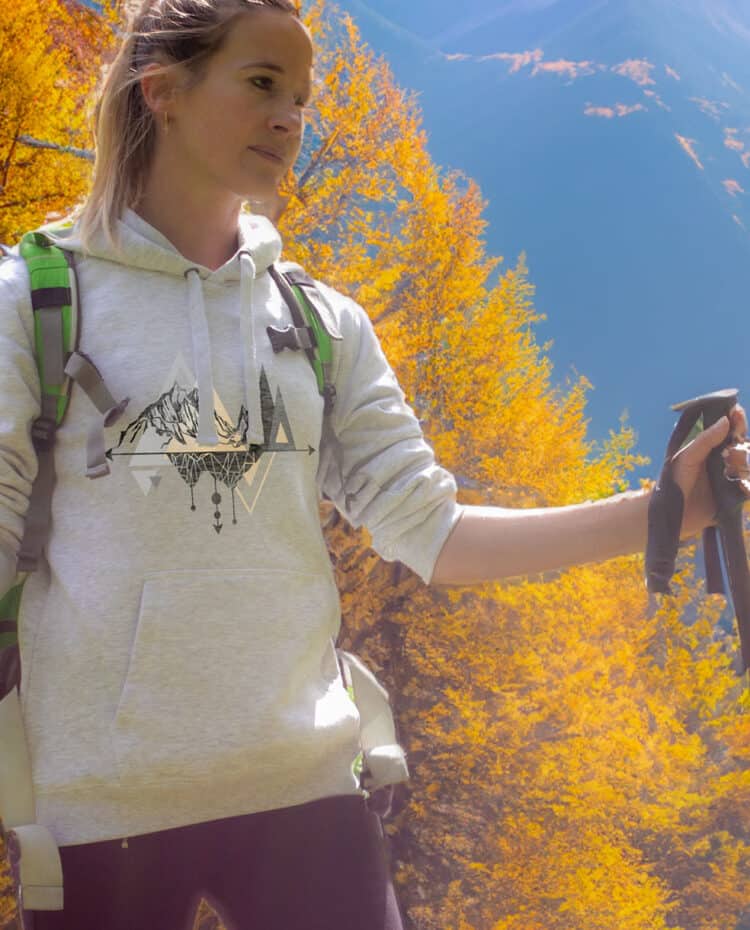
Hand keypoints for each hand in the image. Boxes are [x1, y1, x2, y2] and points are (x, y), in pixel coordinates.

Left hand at [672, 403, 747, 538]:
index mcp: (712, 448)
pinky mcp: (734, 496)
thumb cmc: (675, 480)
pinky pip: (749, 487)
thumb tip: (725, 420)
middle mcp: (725, 460)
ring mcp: (731, 478)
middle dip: (741, 448)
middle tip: (728, 454)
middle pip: (746, 447)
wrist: (673, 511)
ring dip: (745, 466)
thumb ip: (706, 440)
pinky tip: (740, 486)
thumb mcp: (687, 457)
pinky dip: (747, 486)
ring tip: (729, 471)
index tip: (737, 414)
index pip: (731, 430)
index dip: (737, 421)